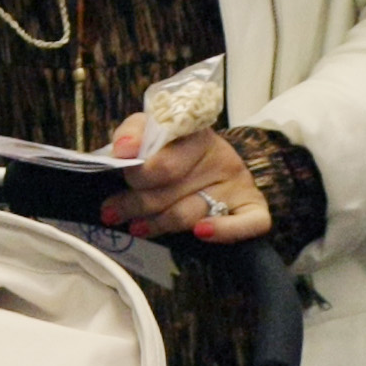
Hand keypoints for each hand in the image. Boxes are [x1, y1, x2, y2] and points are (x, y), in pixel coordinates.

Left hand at [98, 122, 271, 242]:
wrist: (213, 165)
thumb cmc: (175, 152)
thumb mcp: (153, 133)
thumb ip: (134, 134)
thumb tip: (123, 150)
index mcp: (197, 135)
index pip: (164, 161)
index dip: (137, 175)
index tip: (119, 179)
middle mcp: (221, 157)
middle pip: (173, 190)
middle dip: (135, 203)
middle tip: (111, 212)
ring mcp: (239, 184)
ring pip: (193, 212)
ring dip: (159, 223)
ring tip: (136, 227)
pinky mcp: (254, 208)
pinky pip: (248, 224)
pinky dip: (224, 230)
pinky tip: (200, 233)